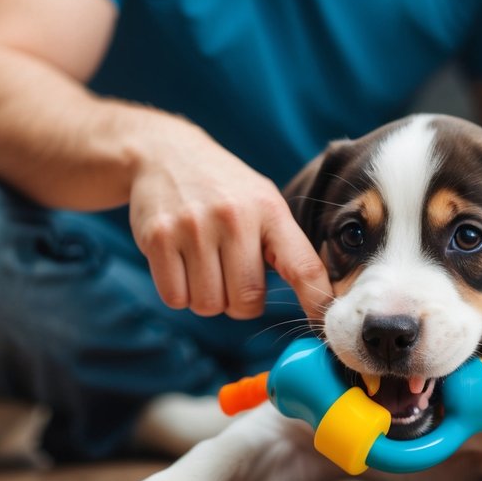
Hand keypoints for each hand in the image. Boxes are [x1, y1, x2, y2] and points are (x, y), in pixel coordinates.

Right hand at [128, 119, 331, 321]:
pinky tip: (182, 266)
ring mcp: (193, 227)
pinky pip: (176, 299)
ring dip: (208, 299)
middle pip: (247, 301)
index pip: (303, 267)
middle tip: (231, 275)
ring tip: (205, 265)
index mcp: (270, 210)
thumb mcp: (263, 204)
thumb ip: (287, 249)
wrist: (165, 155)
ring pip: (209, 305)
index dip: (316, 302)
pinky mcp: (158, 238)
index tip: (323, 325)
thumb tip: (316, 303)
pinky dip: (180, 294)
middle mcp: (234, 217)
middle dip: (240, 302)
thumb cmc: (225, 191)